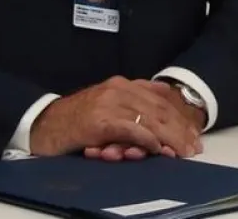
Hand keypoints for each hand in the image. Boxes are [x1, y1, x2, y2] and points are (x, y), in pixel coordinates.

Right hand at [84, 83, 205, 160]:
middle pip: (160, 109)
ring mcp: (110, 102)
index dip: (180, 118)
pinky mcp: (101, 119)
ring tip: (180, 152)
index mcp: (124, 84)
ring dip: (169, 138)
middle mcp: (120, 89)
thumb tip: (162, 106)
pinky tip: (157, 149)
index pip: (161, 99)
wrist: (43, 124)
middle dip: (180, 130)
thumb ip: (132, 103)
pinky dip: (146, 139)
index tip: (193, 135)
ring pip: (150, 119)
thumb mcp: (108, 106)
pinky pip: (131, 128)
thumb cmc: (76, 120)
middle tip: (193, 148)